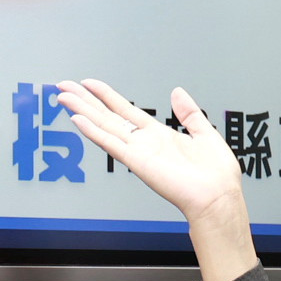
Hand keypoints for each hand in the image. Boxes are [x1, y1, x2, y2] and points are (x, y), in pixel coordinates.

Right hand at [56, 79, 257, 280]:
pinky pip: (111, 143)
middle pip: (107, 116)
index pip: (125, 111)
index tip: (90, 85)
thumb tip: (177, 92)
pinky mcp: (137, 162)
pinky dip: (93, 132)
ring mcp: (138, 152)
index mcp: (159, 136)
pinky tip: (78, 120)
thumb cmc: (215, 175)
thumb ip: (189, 113)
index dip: (106, 96)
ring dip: (82, 111)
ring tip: (63, 97)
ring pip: (104, 126)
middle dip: (85, 100)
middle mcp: (144, 143)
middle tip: (64, 86)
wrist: (217, 196)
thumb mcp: (205, 133)